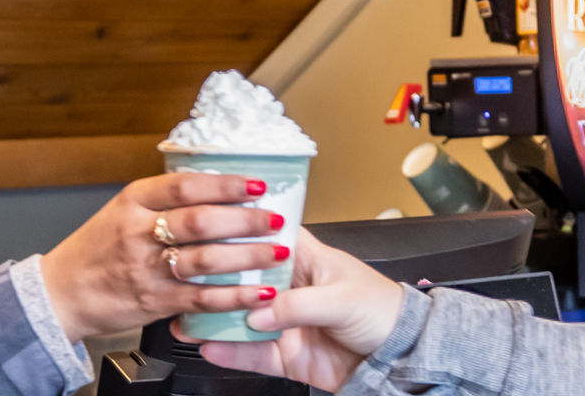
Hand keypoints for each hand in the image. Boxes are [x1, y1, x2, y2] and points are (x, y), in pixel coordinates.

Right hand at [42, 173, 288, 341]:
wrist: (60, 293)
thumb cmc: (96, 251)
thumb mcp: (122, 212)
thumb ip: (163, 202)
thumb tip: (218, 190)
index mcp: (133, 201)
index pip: (185, 186)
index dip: (225, 185)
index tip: (257, 184)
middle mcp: (138, 232)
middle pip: (200, 221)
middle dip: (245, 220)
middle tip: (274, 219)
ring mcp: (145, 269)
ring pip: (205, 259)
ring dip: (247, 256)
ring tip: (277, 251)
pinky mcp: (153, 301)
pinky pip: (201, 298)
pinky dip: (234, 296)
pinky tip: (258, 292)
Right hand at [196, 229, 404, 390]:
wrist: (400, 359)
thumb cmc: (384, 312)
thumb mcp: (342, 299)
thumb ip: (298, 304)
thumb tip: (259, 313)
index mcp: (307, 259)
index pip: (267, 235)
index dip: (240, 230)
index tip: (208, 226)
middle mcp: (290, 288)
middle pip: (243, 278)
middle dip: (214, 279)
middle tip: (186, 278)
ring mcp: (285, 322)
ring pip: (240, 318)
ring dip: (213, 317)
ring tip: (185, 316)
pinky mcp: (285, 354)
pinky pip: (250, 353)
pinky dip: (228, 352)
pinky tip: (207, 346)